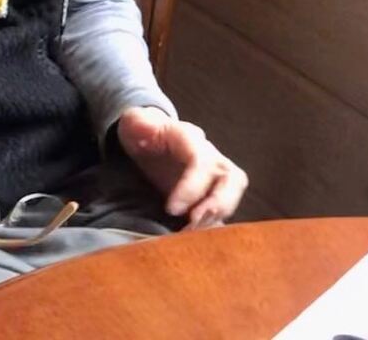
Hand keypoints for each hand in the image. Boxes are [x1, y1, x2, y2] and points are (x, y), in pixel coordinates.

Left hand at [117, 106, 246, 227]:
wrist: (149, 137)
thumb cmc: (141, 132)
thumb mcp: (133, 123)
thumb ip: (138, 124)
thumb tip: (145, 133)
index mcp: (190, 139)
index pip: (201, 162)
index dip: (192, 187)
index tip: (171, 209)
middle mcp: (210, 157)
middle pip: (232, 178)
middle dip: (219, 204)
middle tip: (195, 225)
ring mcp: (214, 176)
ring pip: (233, 196)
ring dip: (217, 219)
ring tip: (194, 238)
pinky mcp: (212, 195)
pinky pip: (224, 212)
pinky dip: (215, 228)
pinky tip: (198, 245)